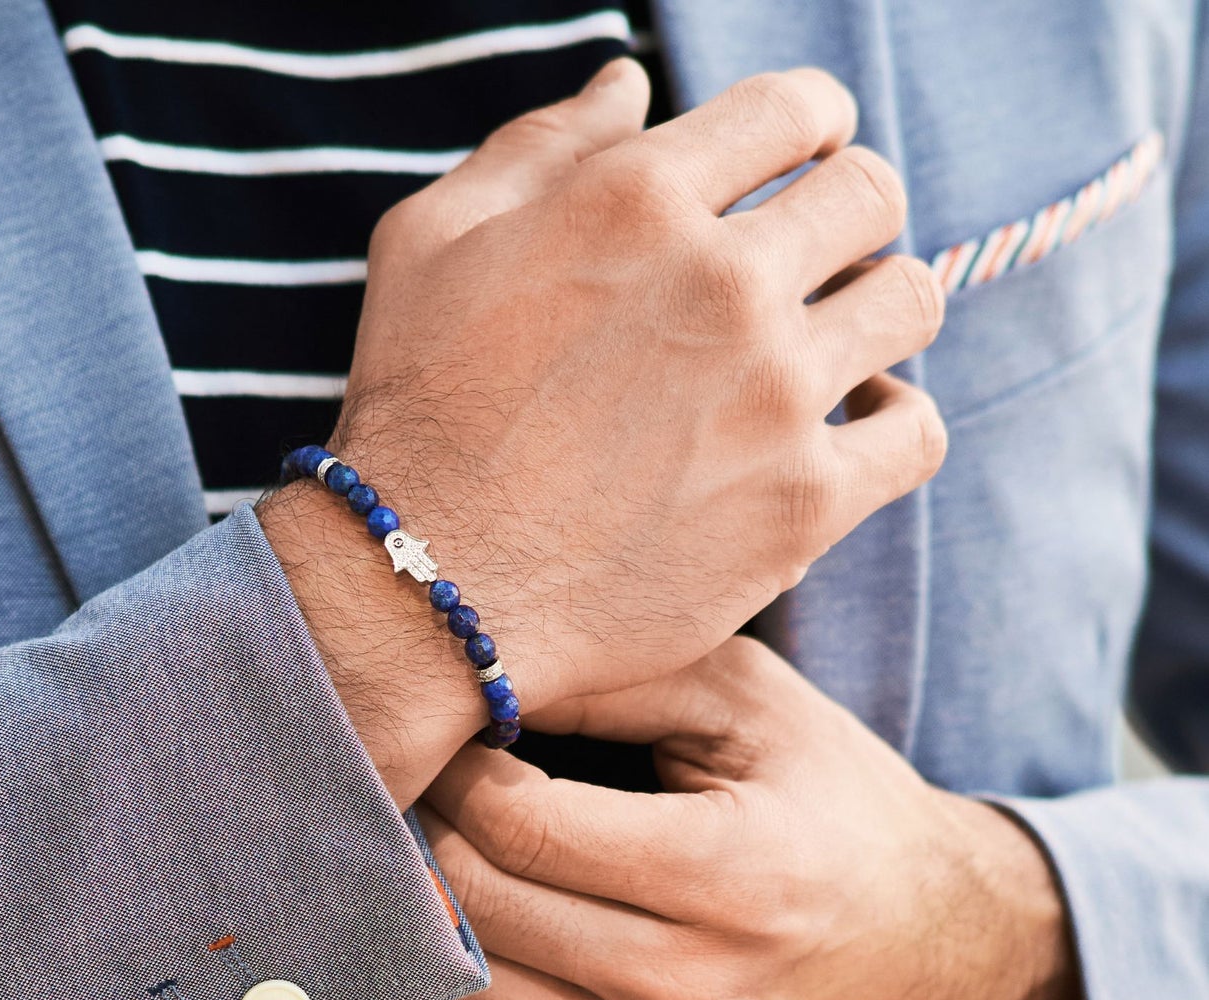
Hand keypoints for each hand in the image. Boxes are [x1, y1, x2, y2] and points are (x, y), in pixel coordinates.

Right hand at [260, 61, 945, 801]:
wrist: (425, 586)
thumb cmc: (416, 413)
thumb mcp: (433, 243)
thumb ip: (536, 147)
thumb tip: (627, 83)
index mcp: (635, 199)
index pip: (794, 110)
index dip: (812, 125)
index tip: (805, 160)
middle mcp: (721, 283)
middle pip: (869, 195)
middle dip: (848, 210)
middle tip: (816, 256)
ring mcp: (772, 396)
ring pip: (909, 302)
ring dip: (879, 307)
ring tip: (835, 342)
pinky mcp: (800, 505)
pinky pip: (915, 433)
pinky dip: (895, 420)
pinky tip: (855, 425)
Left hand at [419, 639, 1084, 999]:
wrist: (941, 960)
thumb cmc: (842, 809)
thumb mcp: (755, 707)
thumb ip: (623, 680)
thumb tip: (490, 675)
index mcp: (728, 871)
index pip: (523, 828)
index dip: (460, 772)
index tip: (459, 737)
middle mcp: (690, 987)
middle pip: (478, 907)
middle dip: (429, 831)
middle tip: (432, 785)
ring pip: (467, 990)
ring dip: (434, 912)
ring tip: (454, 851)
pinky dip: (463, 988)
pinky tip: (492, 931)